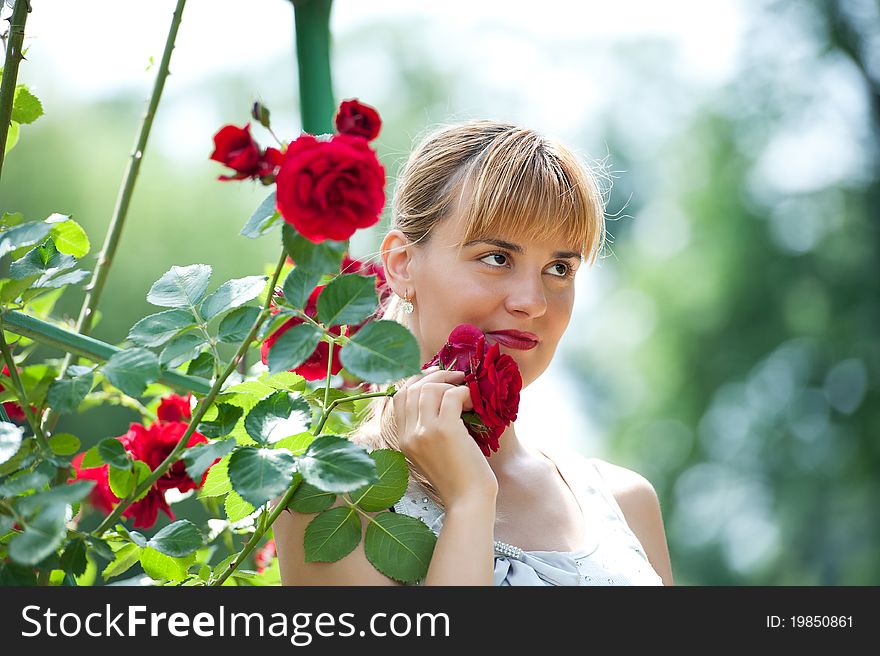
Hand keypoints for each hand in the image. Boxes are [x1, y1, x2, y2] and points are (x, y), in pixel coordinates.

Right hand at [392, 366, 498, 508]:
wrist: (468, 502)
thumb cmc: (458, 479)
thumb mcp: (431, 454)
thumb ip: (427, 430)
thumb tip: (440, 397)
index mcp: (403, 440)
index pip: (400, 397)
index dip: (417, 381)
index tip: (437, 379)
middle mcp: (409, 434)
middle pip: (413, 388)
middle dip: (436, 376)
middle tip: (457, 378)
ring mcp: (424, 432)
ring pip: (430, 388)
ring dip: (451, 384)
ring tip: (466, 395)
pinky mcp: (445, 431)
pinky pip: (451, 395)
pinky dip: (464, 392)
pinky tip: (473, 403)